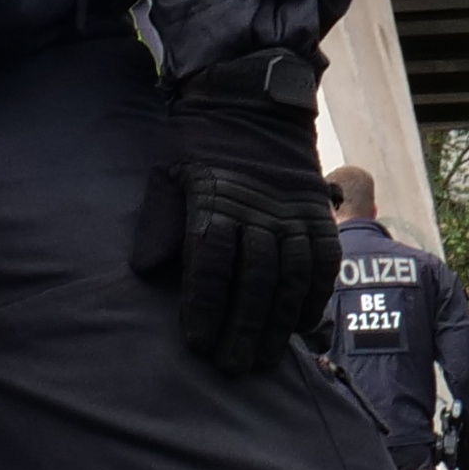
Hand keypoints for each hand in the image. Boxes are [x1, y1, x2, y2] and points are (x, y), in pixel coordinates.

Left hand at [131, 85, 331, 372]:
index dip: (204, 305)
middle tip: (231, 366)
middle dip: (241, 327)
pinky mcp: (318, 216)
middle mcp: (259, 211)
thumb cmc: (201, 146)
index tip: (196, 342)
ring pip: (289, 277)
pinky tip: (301, 326)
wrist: (253, 103)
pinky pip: (323, 264)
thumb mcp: (169, 173)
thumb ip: (160, 222)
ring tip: (264, 358)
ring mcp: (293, 214)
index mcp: (216, 201)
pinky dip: (313, 297)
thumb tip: (145, 270)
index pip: (211, 263)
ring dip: (277, 323)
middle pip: (252, 279)